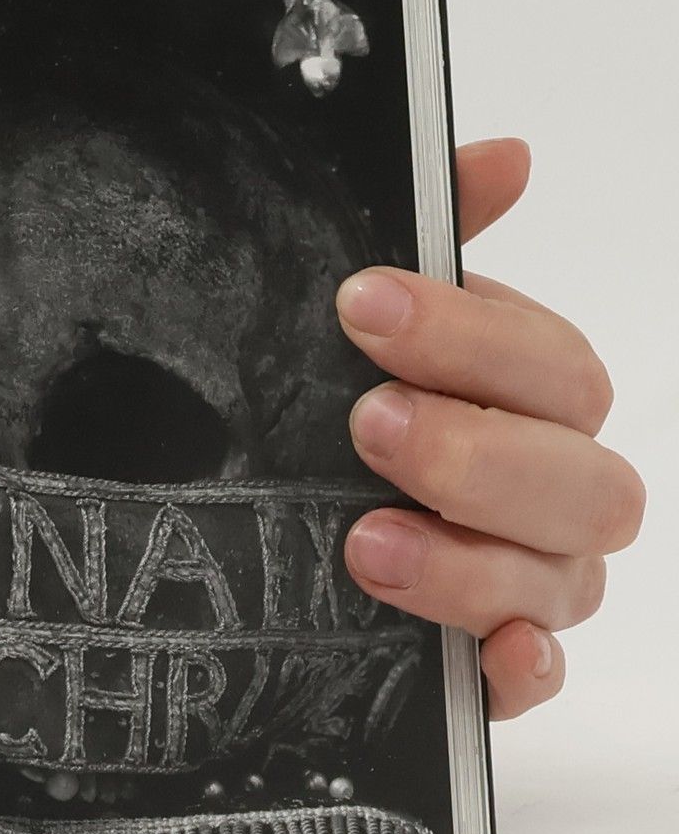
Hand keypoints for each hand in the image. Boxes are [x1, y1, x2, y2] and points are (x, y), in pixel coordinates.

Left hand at [336, 139, 643, 720]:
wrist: (251, 537)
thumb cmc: (337, 407)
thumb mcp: (360, 326)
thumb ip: (434, 241)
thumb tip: (504, 154)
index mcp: (531, 400)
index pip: (551, 365)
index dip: (466, 332)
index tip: (362, 305)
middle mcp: (552, 493)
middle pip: (581, 478)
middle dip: (475, 450)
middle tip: (368, 423)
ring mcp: (533, 584)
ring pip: (561, 581)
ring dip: (470, 561)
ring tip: (365, 540)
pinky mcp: (490, 666)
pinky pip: (535, 680)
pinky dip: (518, 671)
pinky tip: (487, 656)